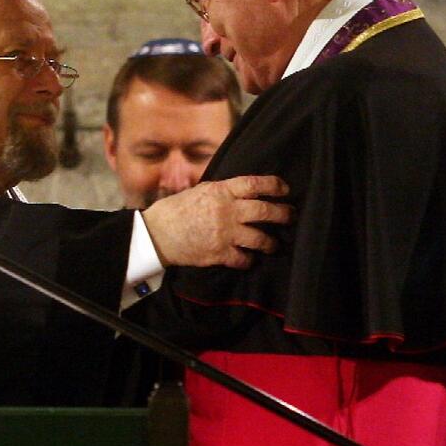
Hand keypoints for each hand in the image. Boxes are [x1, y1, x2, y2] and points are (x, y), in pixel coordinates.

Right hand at [141, 175, 290, 268]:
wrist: (155, 235)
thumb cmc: (173, 210)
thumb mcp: (198, 191)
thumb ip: (220, 191)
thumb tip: (238, 191)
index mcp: (220, 191)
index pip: (255, 184)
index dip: (275, 186)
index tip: (285, 190)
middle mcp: (227, 211)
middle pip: (266, 211)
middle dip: (283, 214)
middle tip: (290, 217)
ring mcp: (225, 233)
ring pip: (261, 238)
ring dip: (271, 243)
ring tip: (273, 244)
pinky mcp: (219, 253)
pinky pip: (244, 259)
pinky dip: (249, 260)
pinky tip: (248, 259)